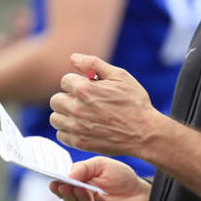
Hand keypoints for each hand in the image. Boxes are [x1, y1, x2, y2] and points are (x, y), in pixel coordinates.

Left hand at [48, 54, 162, 158]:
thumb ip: (94, 64)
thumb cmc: (135, 103)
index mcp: (84, 89)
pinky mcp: (80, 143)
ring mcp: (77, 127)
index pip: (65, 81)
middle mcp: (76, 108)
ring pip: (55, 118)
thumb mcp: (120, 76)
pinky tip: (82, 127)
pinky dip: (68, 131)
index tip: (89, 88)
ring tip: (81, 115)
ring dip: (65, 115)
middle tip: (84, 101)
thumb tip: (73, 58)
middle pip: (56, 100)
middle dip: (68, 98)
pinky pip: (61, 135)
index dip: (78, 82)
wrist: (145, 133)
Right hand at [49, 157, 150, 200]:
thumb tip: (68, 175)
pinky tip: (99, 197)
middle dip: (68, 195)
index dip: (58, 189)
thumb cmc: (121, 179)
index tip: (54, 183)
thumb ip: (84, 168)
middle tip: (66, 186)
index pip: (64, 193)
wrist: (144, 191)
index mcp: (80, 192)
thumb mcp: (101, 165)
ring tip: (81, 189)